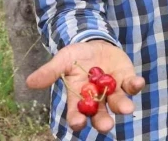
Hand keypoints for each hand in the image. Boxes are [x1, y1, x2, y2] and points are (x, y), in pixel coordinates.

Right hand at [26, 40, 144, 133]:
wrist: (95, 43)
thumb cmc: (76, 55)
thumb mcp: (63, 60)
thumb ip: (50, 71)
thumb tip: (29, 82)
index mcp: (79, 97)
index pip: (76, 113)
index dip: (77, 119)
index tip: (78, 123)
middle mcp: (97, 99)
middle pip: (100, 114)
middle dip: (102, 121)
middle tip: (105, 125)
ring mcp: (114, 90)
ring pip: (118, 103)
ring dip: (123, 106)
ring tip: (127, 109)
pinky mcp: (126, 79)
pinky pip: (132, 85)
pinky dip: (135, 85)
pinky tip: (138, 82)